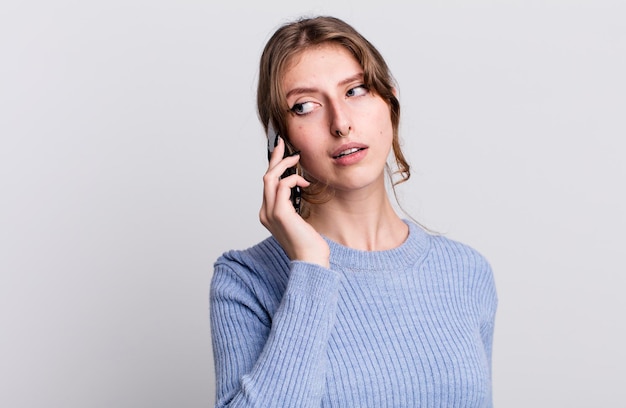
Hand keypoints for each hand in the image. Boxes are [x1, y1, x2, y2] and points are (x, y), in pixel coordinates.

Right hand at [259, 137, 329, 267]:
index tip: (282, 153)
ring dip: (284, 165)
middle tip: (284, 144)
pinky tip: (305, 182)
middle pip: (266, 177)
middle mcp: (265, 212)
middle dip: (275, 158)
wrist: (311, 261)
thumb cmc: (309, 244)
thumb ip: (294, 205)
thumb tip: (299, 187)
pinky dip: (293, 179)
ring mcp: (270, 213)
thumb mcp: (299, 220)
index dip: (274, 166)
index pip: (268, 185)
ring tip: (297, 159)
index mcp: (268, 214)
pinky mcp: (280, 213)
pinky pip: (283, 186)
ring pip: (270, 178)